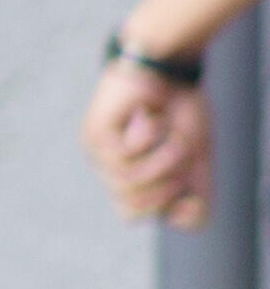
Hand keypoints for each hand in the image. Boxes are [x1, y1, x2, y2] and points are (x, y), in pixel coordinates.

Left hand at [91, 60, 211, 226]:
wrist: (171, 69)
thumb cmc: (182, 113)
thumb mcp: (194, 164)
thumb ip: (190, 198)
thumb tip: (174, 219)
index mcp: (126, 176)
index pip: (134, 215)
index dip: (167, 207)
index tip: (183, 180)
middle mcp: (105, 167)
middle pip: (131, 210)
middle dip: (167, 186)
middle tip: (177, 154)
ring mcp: (96, 151)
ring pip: (130, 184)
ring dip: (164, 161)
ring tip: (170, 135)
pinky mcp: (95, 133)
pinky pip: (125, 157)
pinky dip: (150, 140)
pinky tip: (149, 117)